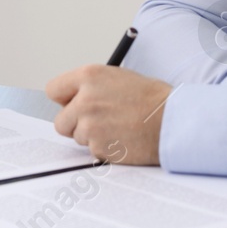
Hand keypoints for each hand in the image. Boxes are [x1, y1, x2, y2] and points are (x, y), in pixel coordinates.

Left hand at [45, 65, 172, 164]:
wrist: (172, 120)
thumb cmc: (152, 99)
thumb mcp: (118, 77)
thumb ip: (92, 86)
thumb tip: (75, 98)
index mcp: (89, 76)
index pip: (54, 90)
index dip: (64, 100)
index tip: (71, 104)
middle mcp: (85, 100)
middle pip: (60, 121)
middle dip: (75, 124)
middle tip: (98, 122)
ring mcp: (89, 125)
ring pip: (78, 137)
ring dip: (93, 136)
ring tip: (118, 128)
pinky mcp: (98, 147)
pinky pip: (93, 150)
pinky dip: (105, 148)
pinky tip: (122, 139)